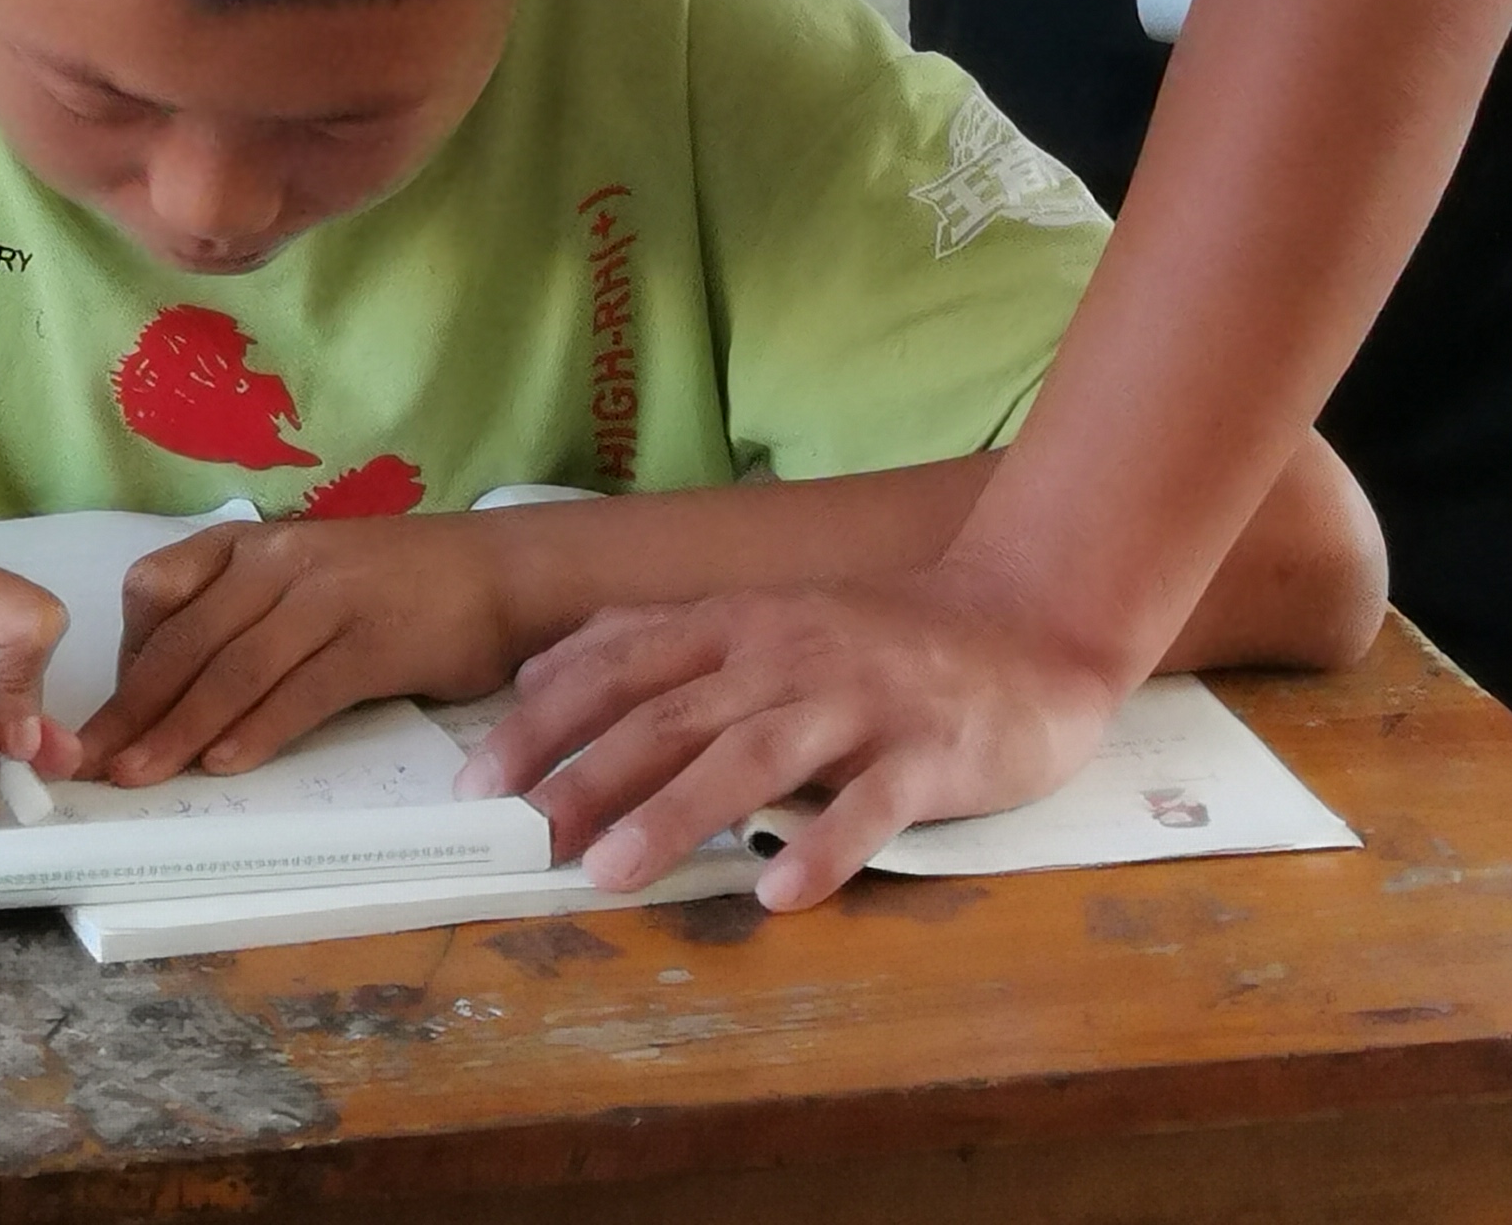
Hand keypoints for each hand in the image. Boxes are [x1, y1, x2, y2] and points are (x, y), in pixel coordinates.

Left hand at [77, 517, 517, 785]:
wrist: (500, 571)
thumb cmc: (396, 584)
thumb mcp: (304, 578)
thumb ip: (242, 615)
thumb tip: (172, 688)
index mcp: (253, 544)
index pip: (155, 589)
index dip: (122, 657)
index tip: (106, 717)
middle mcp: (280, 562)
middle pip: (184, 639)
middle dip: (131, 709)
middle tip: (89, 763)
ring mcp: (327, 598)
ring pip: (231, 669)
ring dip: (178, 731)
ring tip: (138, 777)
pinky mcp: (372, 641)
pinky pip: (299, 690)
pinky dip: (257, 731)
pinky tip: (225, 765)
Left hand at [457, 558, 1128, 907]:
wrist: (1029, 622)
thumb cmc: (882, 639)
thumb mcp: (764, 619)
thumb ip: (661, 642)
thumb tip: (545, 670)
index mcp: (741, 625)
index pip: (622, 667)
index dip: (547, 721)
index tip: (482, 781)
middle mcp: (789, 656)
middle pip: (673, 716)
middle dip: (588, 776)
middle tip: (525, 839)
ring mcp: (861, 702)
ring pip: (755, 755)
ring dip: (677, 812)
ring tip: (613, 871)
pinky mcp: (932, 752)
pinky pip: (873, 803)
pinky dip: (825, 846)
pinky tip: (782, 891)